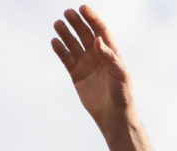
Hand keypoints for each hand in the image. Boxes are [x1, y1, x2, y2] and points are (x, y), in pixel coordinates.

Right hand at [51, 5, 133, 126]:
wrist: (113, 115)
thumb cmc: (122, 95)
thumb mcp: (120, 74)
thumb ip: (110, 56)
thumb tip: (97, 39)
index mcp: (111, 53)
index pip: (100, 31)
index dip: (92, 19)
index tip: (83, 8)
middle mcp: (97, 56)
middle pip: (85, 34)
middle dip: (77, 23)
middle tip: (67, 13)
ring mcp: (86, 64)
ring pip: (73, 44)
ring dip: (65, 33)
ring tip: (57, 24)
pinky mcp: (76, 74)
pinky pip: (66, 58)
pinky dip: (60, 49)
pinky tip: (55, 41)